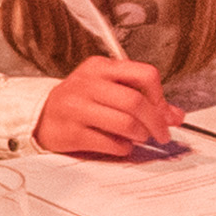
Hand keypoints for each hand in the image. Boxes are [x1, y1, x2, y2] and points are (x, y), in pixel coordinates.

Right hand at [34, 57, 183, 156]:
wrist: (40, 116)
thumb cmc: (79, 102)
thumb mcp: (108, 89)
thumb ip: (142, 98)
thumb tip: (175, 116)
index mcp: (100, 67)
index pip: (145, 74)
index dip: (160, 97)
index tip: (163, 111)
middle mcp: (88, 84)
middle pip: (136, 102)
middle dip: (156, 122)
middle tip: (162, 134)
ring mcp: (78, 108)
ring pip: (126, 123)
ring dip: (140, 135)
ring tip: (139, 138)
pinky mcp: (72, 133)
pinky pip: (111, 143)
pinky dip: (123, 148)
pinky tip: (120, 145)